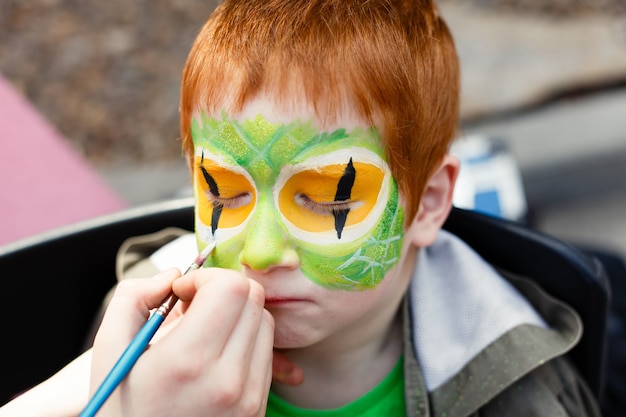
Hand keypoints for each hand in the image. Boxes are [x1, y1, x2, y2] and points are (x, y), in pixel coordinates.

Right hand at [91, 267, 274, 416]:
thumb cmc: (121, 408)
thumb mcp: (109, 350)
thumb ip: (134, 297)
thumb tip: (173, 274)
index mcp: (187, 361)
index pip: (232, 288)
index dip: (206, 278)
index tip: (183, 293)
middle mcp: (228, 380)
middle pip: (253, 299)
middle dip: (222, 291)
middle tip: (193, 308)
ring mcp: (249, 398)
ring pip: (264, 323)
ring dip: (236, 316)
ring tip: (204, 334)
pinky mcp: (259, 408)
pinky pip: (265, 354)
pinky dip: (245, 342)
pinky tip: (215, 356)